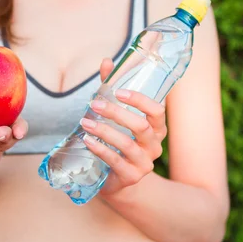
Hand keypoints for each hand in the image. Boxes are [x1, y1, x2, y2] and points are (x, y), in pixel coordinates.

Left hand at [81, 58, 166, 195]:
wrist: (118, 180)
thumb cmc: (119, 141)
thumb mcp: (116, 115)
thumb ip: (112, 89)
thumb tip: (107, 61)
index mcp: (156, 128)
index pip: (157, 111)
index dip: (140, 100)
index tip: (119, 92)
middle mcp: (154, 145)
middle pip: (141, 126)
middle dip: (117, 113)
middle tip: (94, 104)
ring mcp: (144, 163)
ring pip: (127, 144)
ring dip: (105, 131)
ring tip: (85, 122)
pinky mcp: (131, 177)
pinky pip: (116, 161)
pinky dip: (101, 149)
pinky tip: (88, 140)